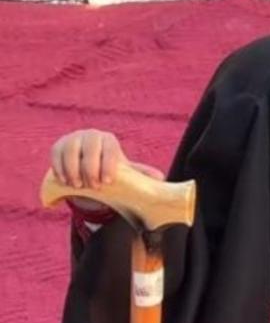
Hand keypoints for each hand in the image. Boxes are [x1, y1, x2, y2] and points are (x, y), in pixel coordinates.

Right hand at [50, 129, 164, 209]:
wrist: (88, 165)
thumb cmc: (110, 169)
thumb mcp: (124, 171)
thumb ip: (139, 173)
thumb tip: (160, 177)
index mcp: (109, 141)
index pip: (110, 148)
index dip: (108, 164)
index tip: (107, 181)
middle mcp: (91, 135)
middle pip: (89, 148)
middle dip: (90, 168)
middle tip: (93, 186)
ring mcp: (73, 138)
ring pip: (70, 150)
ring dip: (73, 169)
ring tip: (77, 186)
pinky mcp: (58, 145)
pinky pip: (56, 153)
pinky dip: (59, 167)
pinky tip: (64, 180)